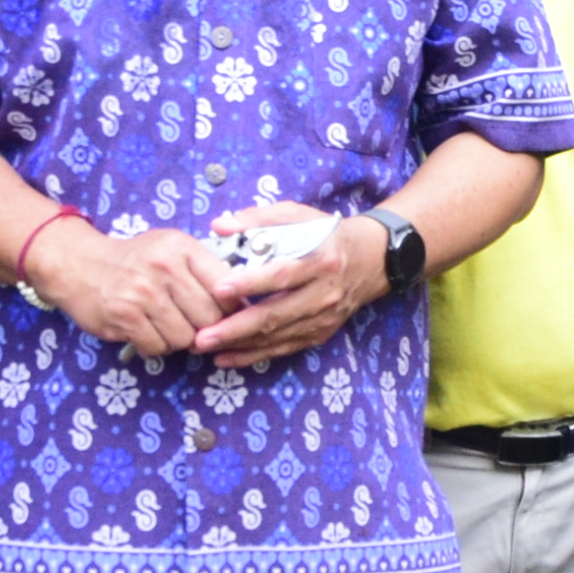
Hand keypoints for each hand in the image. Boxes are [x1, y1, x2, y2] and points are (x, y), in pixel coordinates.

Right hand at [36, 220, 236, 355]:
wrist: (79, 264)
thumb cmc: (133, 260)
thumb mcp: (170, 249)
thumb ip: (204, 270)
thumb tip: (242, 302)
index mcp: (183, 247)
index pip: (227, 287)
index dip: (231, 309)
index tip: (225, 316)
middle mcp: (165, 267)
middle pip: (209, 318)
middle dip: (204, 329)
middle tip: (190, 325)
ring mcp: (143, 292)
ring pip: (185, 338)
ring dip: (177, 340)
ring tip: (163, 325)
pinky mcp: (124, 315)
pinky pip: (158, 348)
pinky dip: (154, 346)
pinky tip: (145, 330)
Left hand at [192, 201, 383, 368]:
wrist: (372, 260)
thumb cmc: (328, 234)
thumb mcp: (299, 215)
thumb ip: (259, 218)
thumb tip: (220, 225)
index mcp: (320, 260)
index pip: (282, 275)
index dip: (250, 283)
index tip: (219, 288)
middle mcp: (324, 293)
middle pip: (276, 315)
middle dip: (236, 328)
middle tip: (202, 336)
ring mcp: (323, 318)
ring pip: (277, 337)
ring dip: (239, 345)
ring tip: (205, 347)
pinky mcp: (320, 333)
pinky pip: (284, 349)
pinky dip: (255, 356)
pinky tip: (228, 357)